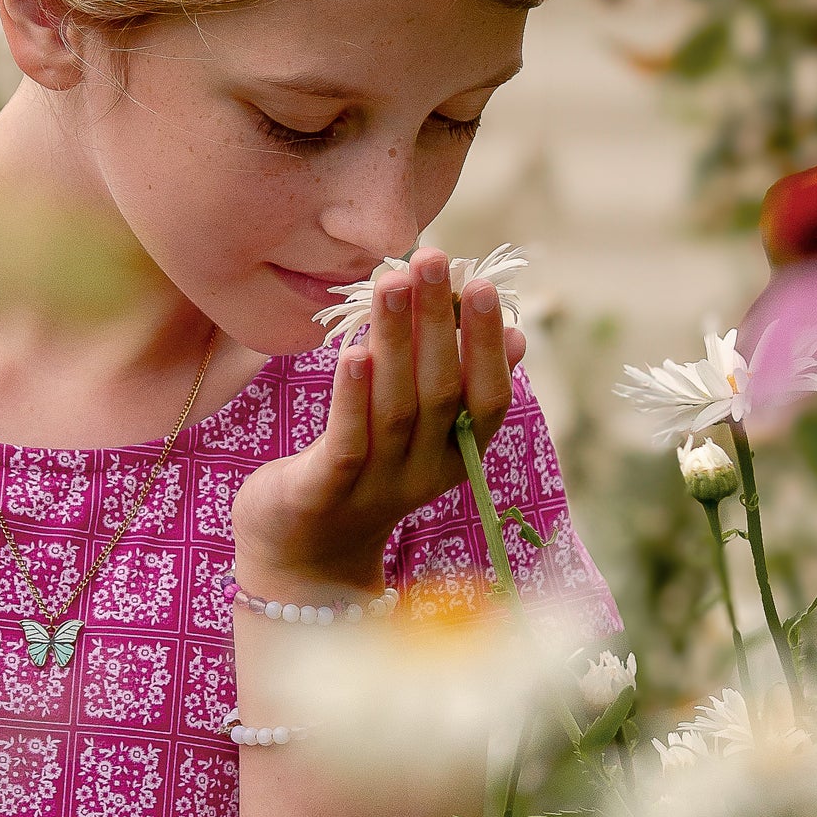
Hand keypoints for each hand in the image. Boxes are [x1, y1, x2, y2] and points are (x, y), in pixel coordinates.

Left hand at [230, 248, 525, 597]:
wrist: (300, 558)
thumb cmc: (362, 475)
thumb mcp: (419, 434)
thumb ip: (459, 385)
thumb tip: (515, 334)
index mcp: (454, 458)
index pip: (487, 401)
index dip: (487, 345)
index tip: (482, 284)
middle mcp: (423, 474)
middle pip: (440, 393)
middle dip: (439, 322)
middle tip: (433, 258)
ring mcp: (375, 486)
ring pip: (395, 409)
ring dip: (396, 341)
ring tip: (393, 283)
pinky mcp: (324, 493)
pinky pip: (345, 442)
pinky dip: (351, 397)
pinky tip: (354, 351)